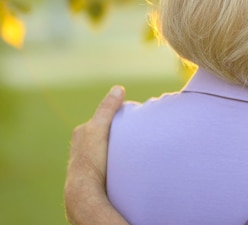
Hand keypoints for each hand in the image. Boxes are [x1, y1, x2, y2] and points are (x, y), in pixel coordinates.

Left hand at [64, 85, 129, 224]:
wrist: (85, 192)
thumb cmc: (91, 159)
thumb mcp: (99, 128)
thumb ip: (107, 109)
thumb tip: (118, 88)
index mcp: (81, 133)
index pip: (102, 118)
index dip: (117, 117)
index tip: (132, 120)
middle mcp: (80, 146)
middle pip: (104, 133)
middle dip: (117, 133)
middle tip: (135, 134)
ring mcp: (87, 161)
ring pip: (106, 149)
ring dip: (118, 148)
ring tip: (133, 149)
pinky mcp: (94, 175)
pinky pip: (108, 162)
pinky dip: (116, 160)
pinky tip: (125, 163)